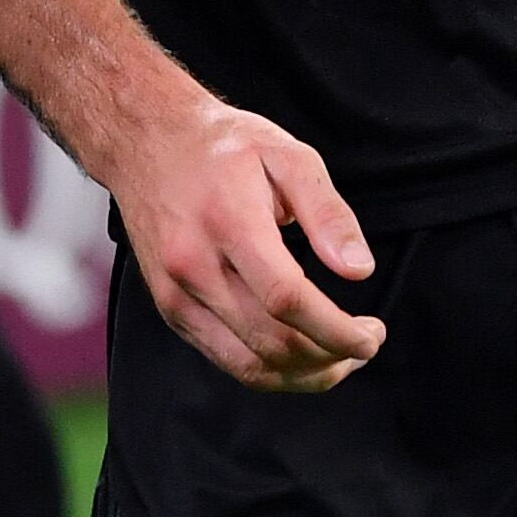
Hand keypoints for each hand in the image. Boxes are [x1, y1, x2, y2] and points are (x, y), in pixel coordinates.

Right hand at [99, 85, 385, 391]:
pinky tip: (299, 353)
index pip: (286, 299)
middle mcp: (195, 265)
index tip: (370, 337)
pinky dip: (270, 370)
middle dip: (331, 357)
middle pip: (271, 341)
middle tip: (365, 343)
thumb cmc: (220, 146)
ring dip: (304, 375)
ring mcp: (176, 294)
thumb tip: (358, 269)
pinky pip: (226, 360)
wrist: (145, 141)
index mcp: (229, 222)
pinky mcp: (170, 309)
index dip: (336, 330)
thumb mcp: (287, 155)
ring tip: (339, 358)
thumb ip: (328, 213)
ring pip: (249, 366)